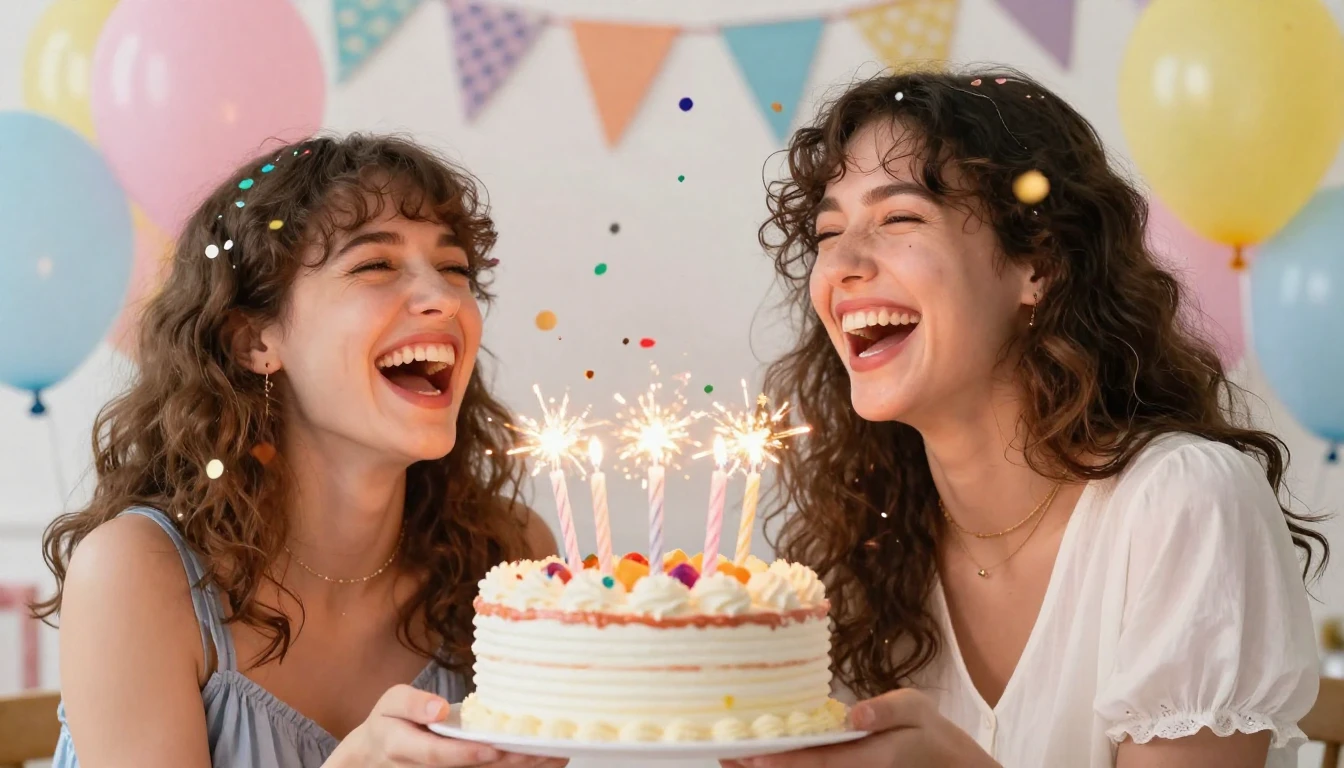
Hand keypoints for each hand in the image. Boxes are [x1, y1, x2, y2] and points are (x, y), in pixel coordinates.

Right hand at [329, 684, 567, 767]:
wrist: (378, 754)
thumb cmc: (389, 722)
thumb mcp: (389, 703)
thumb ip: (411, 704)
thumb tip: (438, 709)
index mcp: (406, 749)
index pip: (438, 755)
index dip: (465, 754)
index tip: (490, 749)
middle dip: (507, 762)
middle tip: (539, 751)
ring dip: (521, 766)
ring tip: (556, 755)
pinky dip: (520, 766)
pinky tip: (549, 759)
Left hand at [721, 690, 996, 767]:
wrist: (947, 765)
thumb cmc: (929, 732)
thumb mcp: (916, 709)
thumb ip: (887, 711)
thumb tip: (855, 714)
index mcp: (870, 759)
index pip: (818, 763)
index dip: (782, 761)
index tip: (749, 756)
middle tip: (723, 757)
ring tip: (730, 760)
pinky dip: (785, 767)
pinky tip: (757, 760)